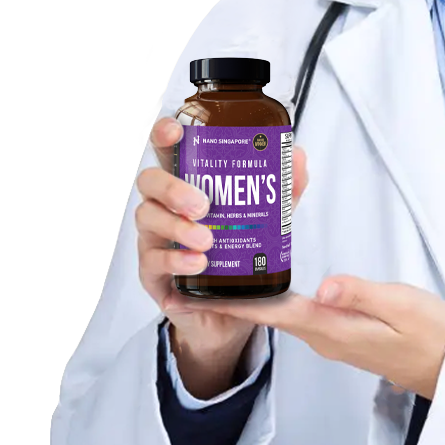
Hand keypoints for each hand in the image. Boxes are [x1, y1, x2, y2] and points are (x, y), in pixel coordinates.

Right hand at [135, 116, 310, 387]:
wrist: (232, 313)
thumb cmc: (240, 256)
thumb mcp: (269, 220)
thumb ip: (283, 189)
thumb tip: (297, 155)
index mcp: (187, 185)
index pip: (167, 152)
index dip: (165, 135)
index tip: (175, 131)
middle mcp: (165, 207)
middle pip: (150, 182)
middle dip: (173, 189)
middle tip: (204, 206)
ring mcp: (154, 239)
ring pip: (147, 219)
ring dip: (176, 228)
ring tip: (208, 241)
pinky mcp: (153, 274)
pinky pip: (152, 261)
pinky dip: (175, 260)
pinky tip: (197, 264)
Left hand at [199, 275, 444, 399]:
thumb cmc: (432, 334)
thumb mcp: (402, 305)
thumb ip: (361, 293)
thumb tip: (323, 287)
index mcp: (333, 328)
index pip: (270, 312)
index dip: (229, 303)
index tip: (189, 295)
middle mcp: (325, 337)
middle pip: (267, 313)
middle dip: (229, 295)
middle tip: (193, 272)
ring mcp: (333, 339)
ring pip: (281, 314)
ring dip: (250, 297)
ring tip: (222, 270)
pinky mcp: (343, 335)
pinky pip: (299, 316)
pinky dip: (276, 300)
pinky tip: (270, 282)